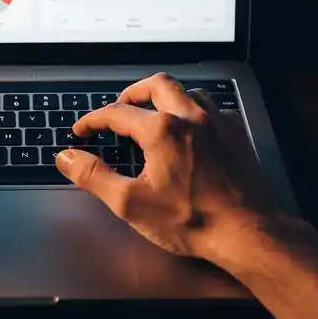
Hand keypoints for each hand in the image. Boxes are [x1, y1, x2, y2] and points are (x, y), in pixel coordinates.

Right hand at [56, 73, 285, 266]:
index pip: (117, 113)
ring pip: (187, 92)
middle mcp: (191, 117)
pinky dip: (193, 111)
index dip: (93, 120)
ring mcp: (218, 124)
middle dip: (132, 93)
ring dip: (165, 98)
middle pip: (156, 85)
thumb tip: (68, 158)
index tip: (83, 130)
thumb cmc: (194, 221)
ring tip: (152, 114)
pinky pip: (212, 109)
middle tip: (119, 108)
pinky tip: (190, 130)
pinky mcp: (237, 135)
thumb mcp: (132, 203)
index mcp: (163, 131)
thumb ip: (94, 176)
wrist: (249, 233)